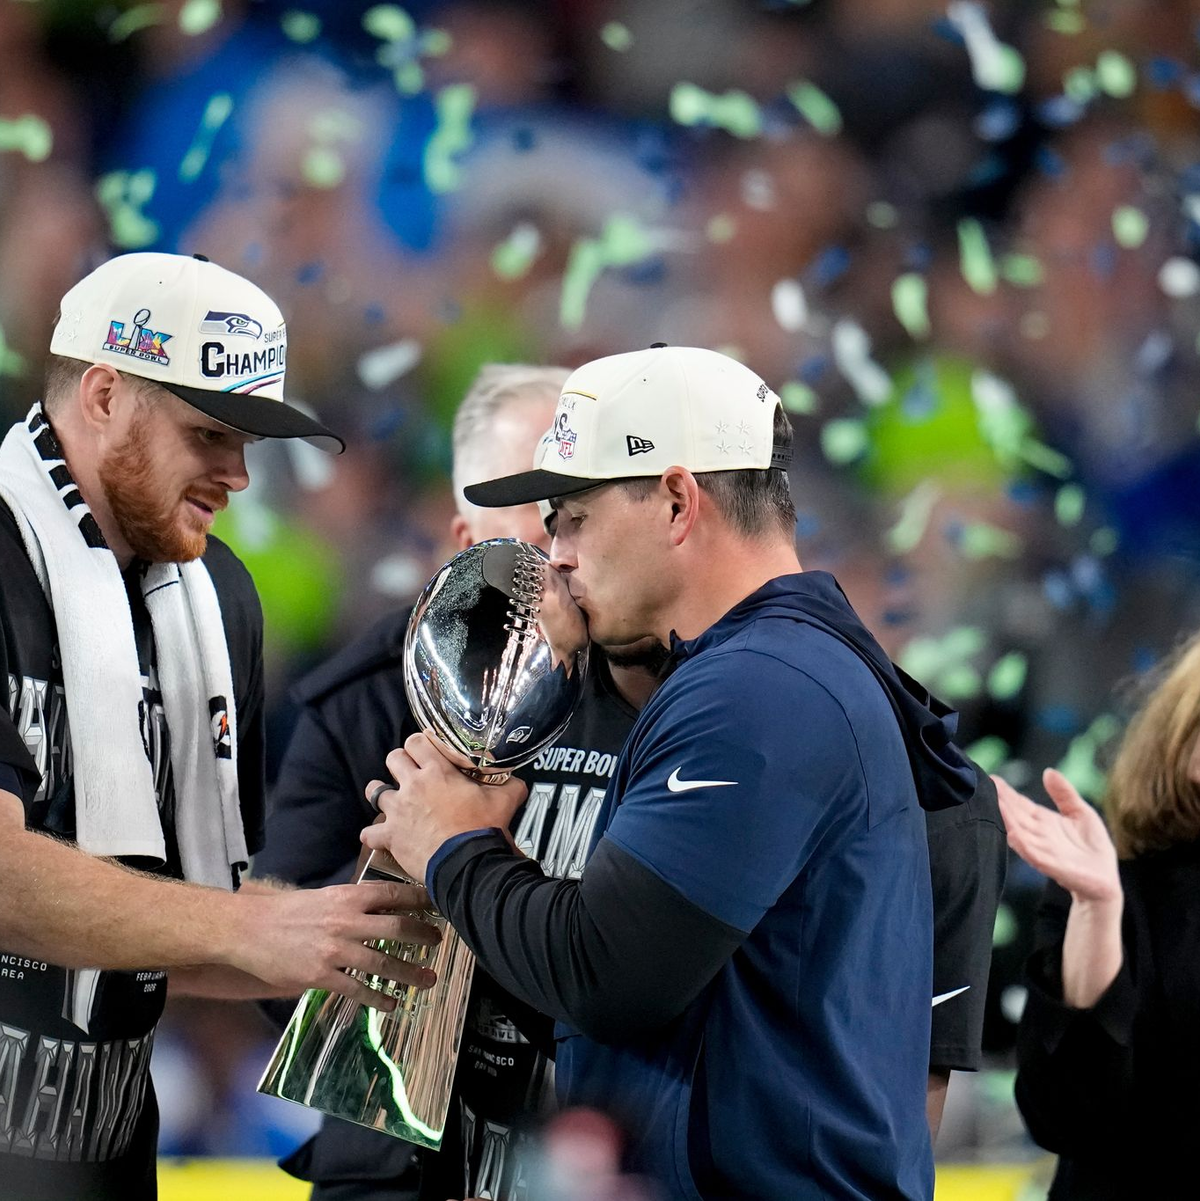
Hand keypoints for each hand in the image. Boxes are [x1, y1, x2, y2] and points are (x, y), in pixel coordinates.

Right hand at [228, 879, 441, 1008]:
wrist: (248, 930)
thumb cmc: (288, 912)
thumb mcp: (325, 897)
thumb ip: (354, 902)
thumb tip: (386, 905)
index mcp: (346, 897)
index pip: (392, 895)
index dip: (420, 899)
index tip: (439, 905)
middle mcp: (345, 921)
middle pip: (396, 927)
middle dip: (423, 935)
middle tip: (439, 941)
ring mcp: (334, 950)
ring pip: (382, 962)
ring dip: (409, 972)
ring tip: (428, 979)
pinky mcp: (320, 976)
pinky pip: (357, 989)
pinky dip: (378, 998)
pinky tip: (391, 1004)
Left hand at [361, 732, 527, 881]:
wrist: (468, 864)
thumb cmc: (483, 830)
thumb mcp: (505, 800)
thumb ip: (510, 785)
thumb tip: (516, 780)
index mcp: (438, 772)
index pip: (417, 741)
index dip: (420, 745)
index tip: (426, 752)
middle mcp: (413, 786)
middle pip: (393, 758)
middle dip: (400, 763)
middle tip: (410, 774)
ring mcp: (398, 811)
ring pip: (374, 791)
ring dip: (380, 793)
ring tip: (389, 799)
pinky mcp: (391, 836)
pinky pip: (369, 833)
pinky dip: (373, 835)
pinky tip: (378, 836)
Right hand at [994, 768, 1120, 904]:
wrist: (1105, 881)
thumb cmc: (1094, 848)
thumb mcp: (1082, 813)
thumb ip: (1064, 794)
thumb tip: (1048, 771)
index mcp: (1043, 820)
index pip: (1020, 803)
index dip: (1006, 792)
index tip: (992, 778)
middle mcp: (1037, 833)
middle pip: (1015, 814)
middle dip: (1000, 800)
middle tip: (983, 785)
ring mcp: (1041, 848)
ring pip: (1018, 830)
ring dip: (1006, 818)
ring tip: (994, 801)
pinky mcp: (1049, 864)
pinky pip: (1031, 851)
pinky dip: (1020, 841)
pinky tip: (1011, 830)